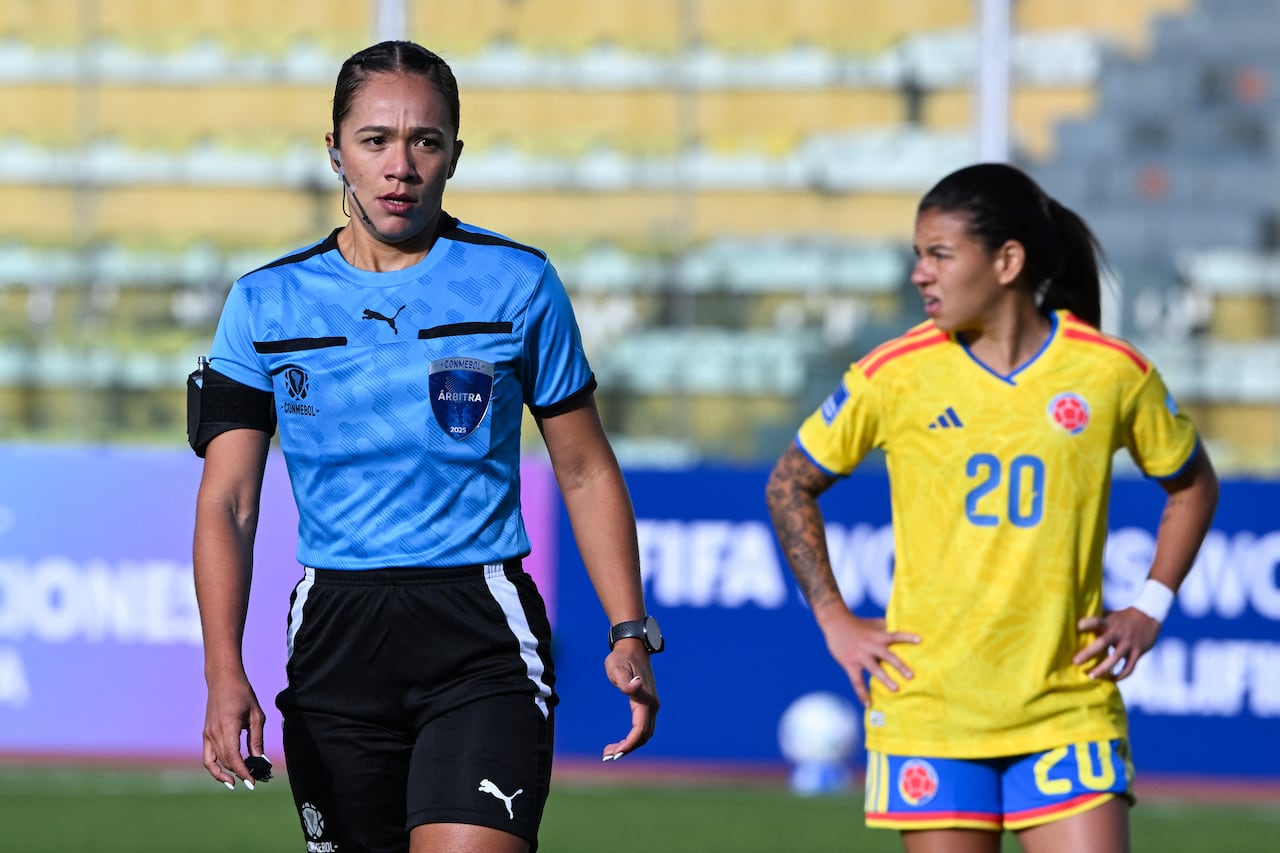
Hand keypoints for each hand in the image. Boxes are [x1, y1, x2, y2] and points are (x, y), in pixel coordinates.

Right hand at [202, 671, 266, 789]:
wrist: (223, 681)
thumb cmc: (243, 695)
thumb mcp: (256, 716)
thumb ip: (257, 740)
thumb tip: (261, 761)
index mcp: (228, 726)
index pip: (233, 756)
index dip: (242, 771)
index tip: (253, 782)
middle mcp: (214, 732)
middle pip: (226, 761)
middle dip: (241, 772)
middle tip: (257, 777)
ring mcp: (207, 735)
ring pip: (217, 762)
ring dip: (230, 772)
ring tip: (244, 779)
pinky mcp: (206, 735)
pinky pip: (208, 758)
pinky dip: (215, 769)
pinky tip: (227, 776)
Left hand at [600, 640, 659, 760]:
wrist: (633, 646)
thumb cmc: (622, 657)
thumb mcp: (617, 667)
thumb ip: (625, 680)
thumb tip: (635, 686)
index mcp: (645, 699)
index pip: (640, 729)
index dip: (629, 743)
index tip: (614, 753)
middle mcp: (652, 704)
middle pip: (643, 735)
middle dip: (627, 748)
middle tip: (607, 756)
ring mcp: (651, 705)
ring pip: (644, 733)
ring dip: (630, 745)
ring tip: (609, 752)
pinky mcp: (647, 704)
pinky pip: (642, 727)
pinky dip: (632, 738)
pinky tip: (620, 742)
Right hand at [822, 611, 919, 705]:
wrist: (835, 622)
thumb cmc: (858, 623)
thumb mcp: (874, 623)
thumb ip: (888, 627)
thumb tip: (904, 627)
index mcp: (878, 636)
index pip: (895, 635)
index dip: (907, 637)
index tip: (919, 640)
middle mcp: (870, 645)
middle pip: (887, 656)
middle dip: (899, 666)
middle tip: (911, 676)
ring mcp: (860, 655)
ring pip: (874, 669)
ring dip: (885, 679)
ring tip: (896, 689)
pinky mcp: (850, 664)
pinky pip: (857, 681)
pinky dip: (862, 693)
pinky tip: (868, 704)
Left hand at [1074, 608, 1161, 680]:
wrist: (1149, 616)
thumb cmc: (1123, 617)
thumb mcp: (1111, 615)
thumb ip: (1098, 621)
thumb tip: (1075, 624)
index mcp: (1109, 623)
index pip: (1096, 621)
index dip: (1087, 623)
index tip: (1077, 627)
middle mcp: (1118, 633)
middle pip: (1102, 642)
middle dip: (1089, 652)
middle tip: (1076, 661)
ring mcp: (1128, 643)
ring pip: (1115, 658)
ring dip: (1103, 668)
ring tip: (1091, 677)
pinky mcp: (1138, 651)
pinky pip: (1129, 666)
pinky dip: (1121, 675)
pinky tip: (1112, 679)